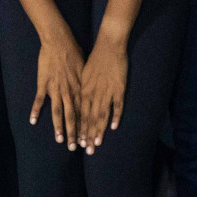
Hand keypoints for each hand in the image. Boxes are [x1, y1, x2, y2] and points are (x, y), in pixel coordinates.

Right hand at [32, 30, 84, 149]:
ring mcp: (55, 88)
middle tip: (75, 147)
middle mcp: (69, 92)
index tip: (88, 139)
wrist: (59, 41)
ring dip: (59, 127)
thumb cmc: (73, 52)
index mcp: (80, 88)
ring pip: (58, 112)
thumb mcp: (85, 68)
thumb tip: (90, 92)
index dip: (86, 127)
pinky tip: (33, 121)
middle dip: (74, 133)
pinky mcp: (44, 83)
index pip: (84, 112)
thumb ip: (85, 83)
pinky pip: (39, 100)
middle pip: (72, 116)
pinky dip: (36, 111)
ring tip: (59, 140)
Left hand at [78, 35, 128, 153]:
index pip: (80, 113)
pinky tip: (113, 127)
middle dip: (87, 135)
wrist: (108, 46)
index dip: (79, 128)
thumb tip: (78, 101)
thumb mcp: (83, 74)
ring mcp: (106, 91)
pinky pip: (117, 105)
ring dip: (99, 130)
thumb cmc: (95, 59)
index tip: (77, 141)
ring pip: (101, 115)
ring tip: (97, 144)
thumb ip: (82, 89)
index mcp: (83, 90)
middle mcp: (93, 93)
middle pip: (89, 118)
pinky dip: (115, 116)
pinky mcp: (118, 88)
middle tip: (86, 150)